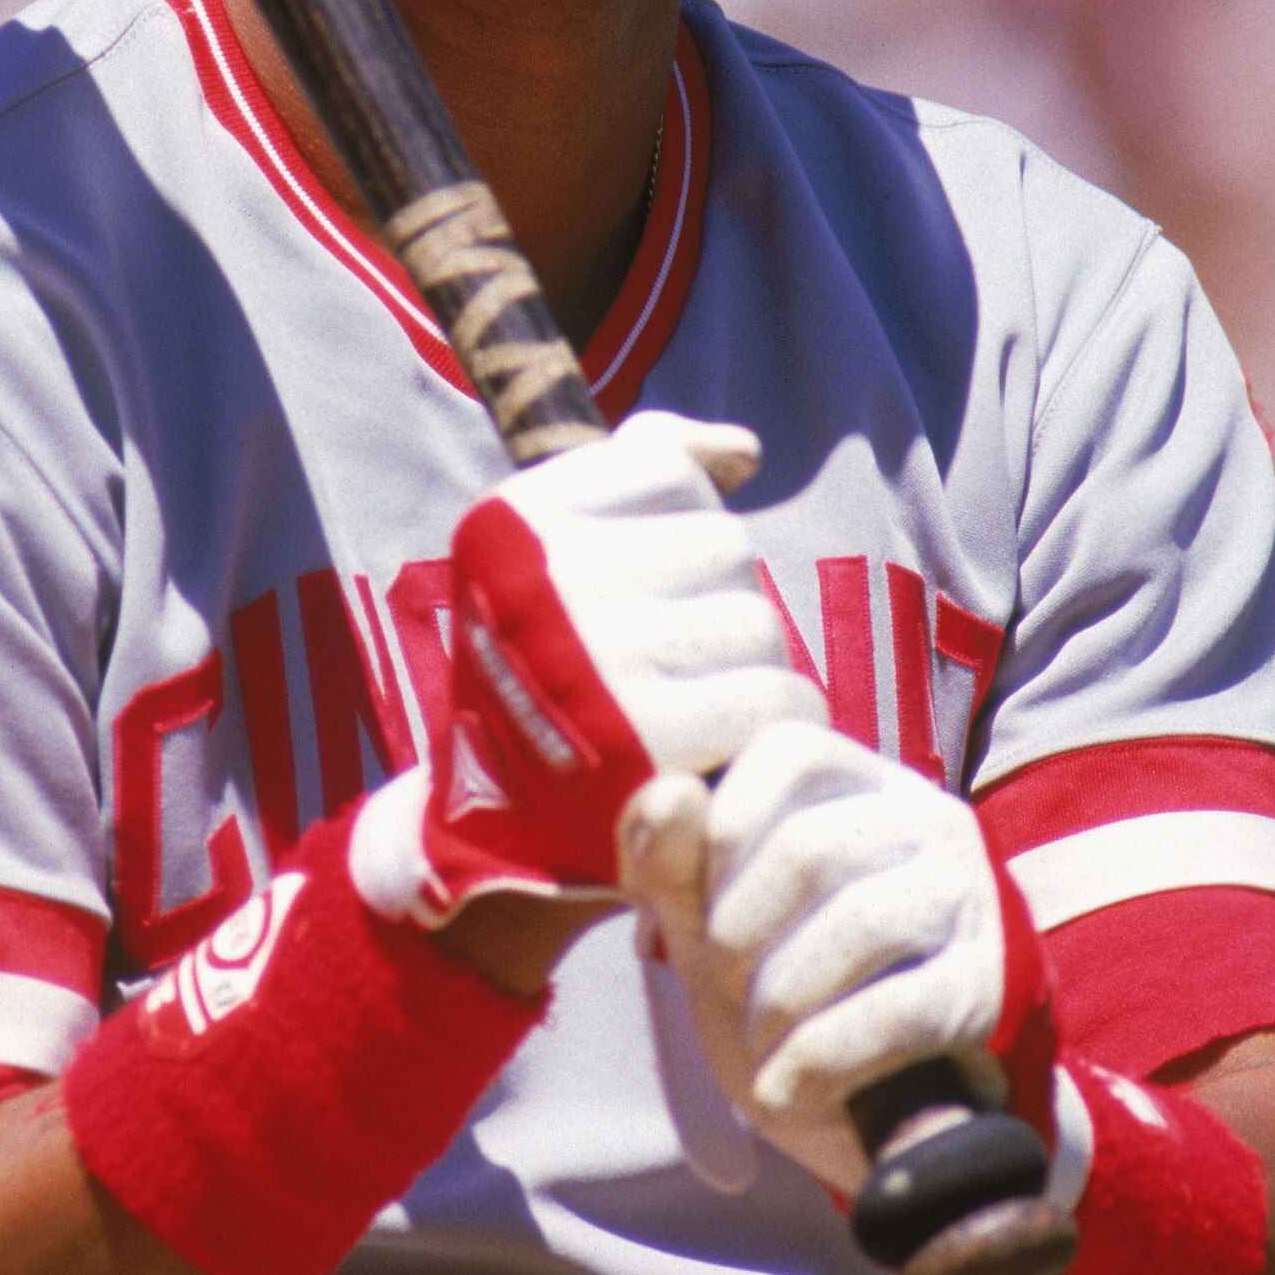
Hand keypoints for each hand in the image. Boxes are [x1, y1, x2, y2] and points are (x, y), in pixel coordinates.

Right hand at [350, 412, 823, 926]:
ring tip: (690, 701)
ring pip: (757, 622)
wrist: (498, 824)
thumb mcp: (555, 547)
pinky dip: (770, 722)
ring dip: (747, 666)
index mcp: (514, 520)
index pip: (663, 469)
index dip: (672, 530)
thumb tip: (742, 451)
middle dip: (714, 603)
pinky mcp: (652, 739)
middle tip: (661, 661)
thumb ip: (643, 466)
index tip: (632, 587)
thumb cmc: (549, 669)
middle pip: (723, 546)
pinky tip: (725, 741)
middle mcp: (547, 578)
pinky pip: (776, 696)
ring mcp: (597, 657)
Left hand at [618, 726, 1055, 1197]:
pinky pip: (896, 1012)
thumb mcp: (714, 926)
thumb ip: (673, 860)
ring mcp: (971, 904)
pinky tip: (787, 1089)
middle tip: (727, 991)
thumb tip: (665, 792)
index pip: (788, 754)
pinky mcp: (991, 993)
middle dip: (738, 936)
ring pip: (858, 925)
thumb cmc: (794, 994)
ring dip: (778, 1002)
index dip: (723, 837)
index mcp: (861, 784)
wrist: (888, 1115)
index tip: (706, 912)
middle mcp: (930, 823)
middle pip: (811, 849)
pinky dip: (817, 1059)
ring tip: (761, 1044)